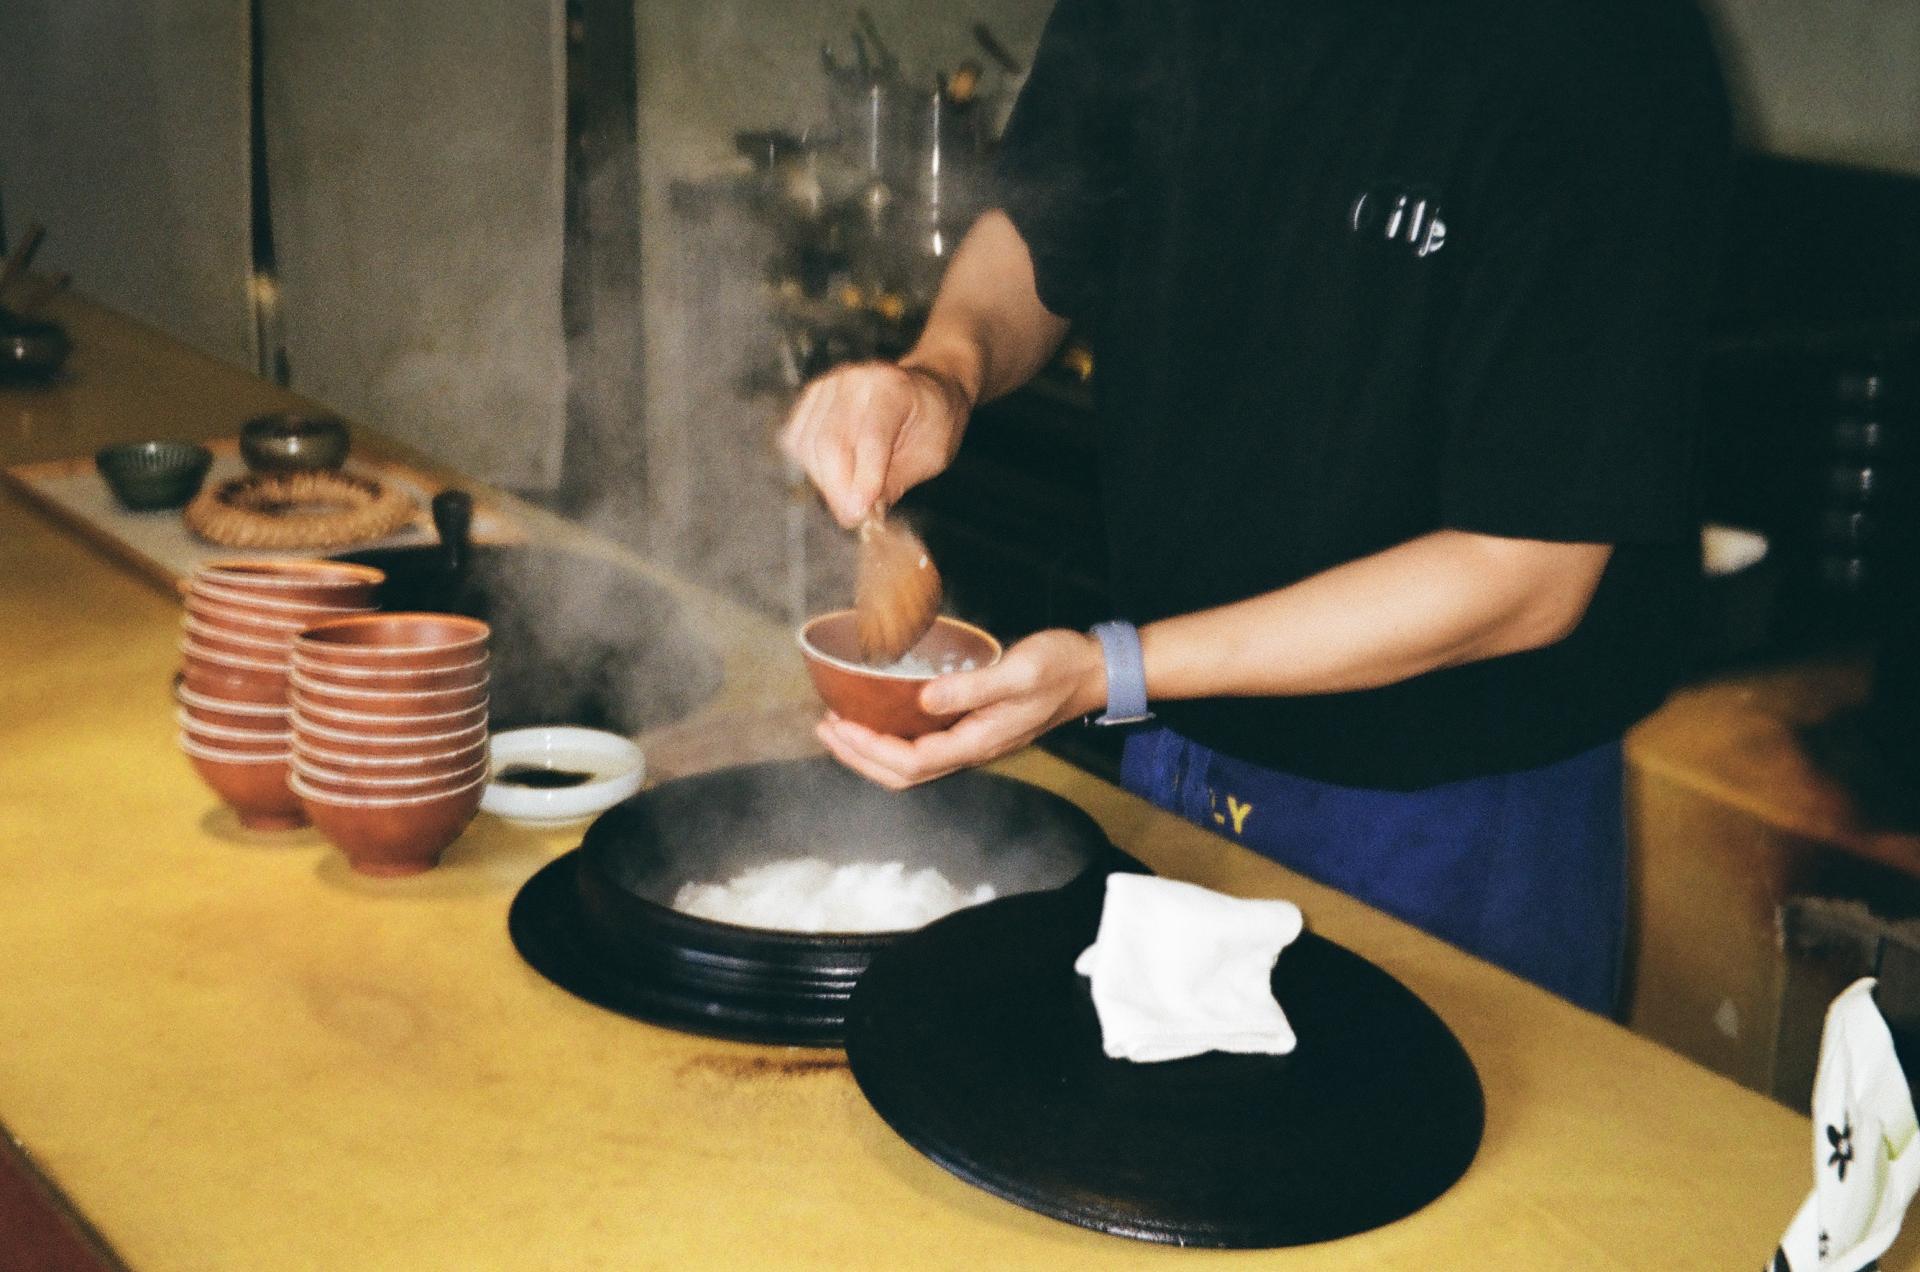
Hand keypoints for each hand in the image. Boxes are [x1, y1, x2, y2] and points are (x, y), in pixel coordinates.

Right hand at [777, 360, 972, 526]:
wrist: (926, 390)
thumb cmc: (933, 423)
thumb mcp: (931, 456)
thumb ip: (896, 481)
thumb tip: (864, 513)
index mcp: (892, 389)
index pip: (869, 438)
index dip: (862, 480)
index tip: (860, 514)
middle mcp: (855, 381)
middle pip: (830, 442)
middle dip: (838, 489)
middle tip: (852, 518)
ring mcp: (828, 386)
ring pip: (808, 444)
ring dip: (824, 481)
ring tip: (849, 497)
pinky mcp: (811, 397)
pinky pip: (796, 439)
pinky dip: (810, 466)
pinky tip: (834, 476)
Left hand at [816, 629, 1108, 788]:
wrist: (1093, 671)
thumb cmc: (1060, 668)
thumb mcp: (1018, 672)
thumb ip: (972, 688)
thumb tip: (925, 700)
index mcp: (978, 741)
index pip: (911, 761)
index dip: (870, 749)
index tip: (840, 723)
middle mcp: (972, 749)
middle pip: (903, 774)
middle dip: (859, 756)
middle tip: (826, 727)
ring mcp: (972, 742)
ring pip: (911, 765)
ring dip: (871, 751)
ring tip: (840, 726)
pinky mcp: (973, 729)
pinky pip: (923, 747)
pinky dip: (891, 738)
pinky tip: (880, 717)